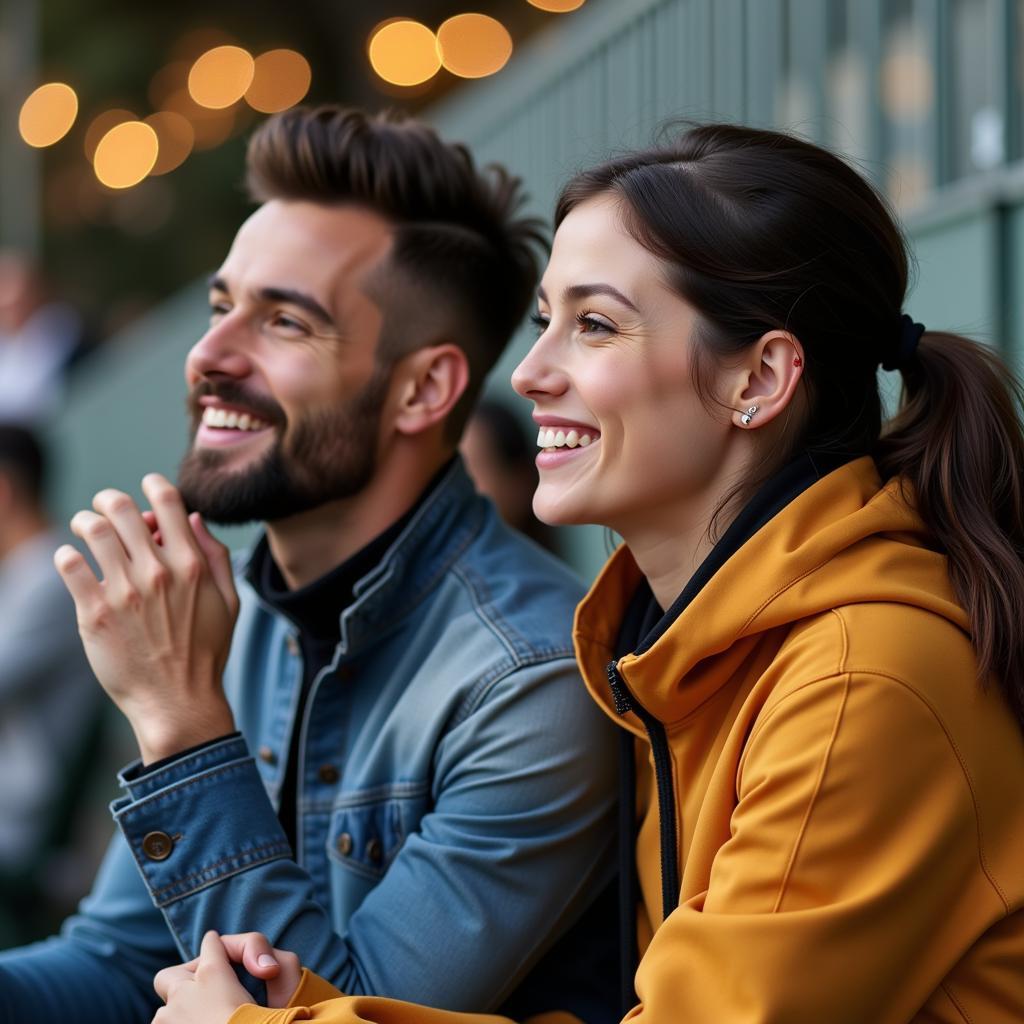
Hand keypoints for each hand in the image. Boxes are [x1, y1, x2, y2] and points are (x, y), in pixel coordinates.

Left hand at [55, 473, 239, 762]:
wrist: (178, 702)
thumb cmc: (206, 653)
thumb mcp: (229, 601)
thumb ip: (216, 555)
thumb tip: (195, 519)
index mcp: (192, 564)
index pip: (168, 501)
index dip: (154, 484)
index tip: (146, 487)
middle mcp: (158, 571)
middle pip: (122, 507)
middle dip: (110, 501)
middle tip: (104, 509)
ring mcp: (125, 591)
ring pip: (92, 530)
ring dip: (85, 522)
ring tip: (85, 531)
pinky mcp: (94, 613)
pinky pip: (69, 564)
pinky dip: (67, 555)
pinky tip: (73, 562)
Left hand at [153, 931, 302, 1019]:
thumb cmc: (274, 1021)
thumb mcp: (288, 974)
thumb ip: (269, 958)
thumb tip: (261, 967)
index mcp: (213, 976)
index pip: (211, 945)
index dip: (216, 948)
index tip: (217, 951)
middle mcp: (183, 998)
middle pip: (168, 977)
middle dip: (182, 979)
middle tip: (202, 992)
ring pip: (164, 1015)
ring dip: (180, 1017)